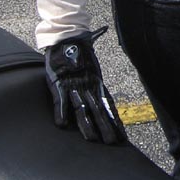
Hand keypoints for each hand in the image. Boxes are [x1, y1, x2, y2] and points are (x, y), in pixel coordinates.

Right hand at [43, 28, 126, 144]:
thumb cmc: (79, 53)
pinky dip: (61, 111)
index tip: (121, 136)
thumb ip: (98, 83)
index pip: (108, 105)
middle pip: (98, 110)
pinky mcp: (58, 82)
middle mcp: (88, 86)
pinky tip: (62, 124)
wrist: (67, 37)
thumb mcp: (93, 70)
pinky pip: (60, 99)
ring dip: (86, 124)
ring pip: (81, 108)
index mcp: (97, 83)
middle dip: (105, 127)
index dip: (115, 121)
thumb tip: (106, 99)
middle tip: (111, 143)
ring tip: (92, 139)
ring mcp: (73, 85)